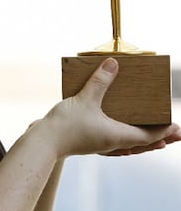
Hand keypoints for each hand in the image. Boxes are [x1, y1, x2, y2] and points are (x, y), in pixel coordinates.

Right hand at [43, 57, 180, 158]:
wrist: (43, 142)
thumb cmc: (66, 124)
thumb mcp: (85, 98)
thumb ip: (100, 80)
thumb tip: (114, 63)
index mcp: (116, 136)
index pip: (147, 136)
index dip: (163, 131)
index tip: (176, 126)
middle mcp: (111, 144)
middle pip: (142, 145)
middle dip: (160, 139)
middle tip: (176, 136)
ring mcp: (100, 146)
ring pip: (129, 147)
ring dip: (145, 143)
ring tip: (156, 141)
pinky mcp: (89, 143)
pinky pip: (115, 146)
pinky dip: (126, 143)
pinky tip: (121, 139)